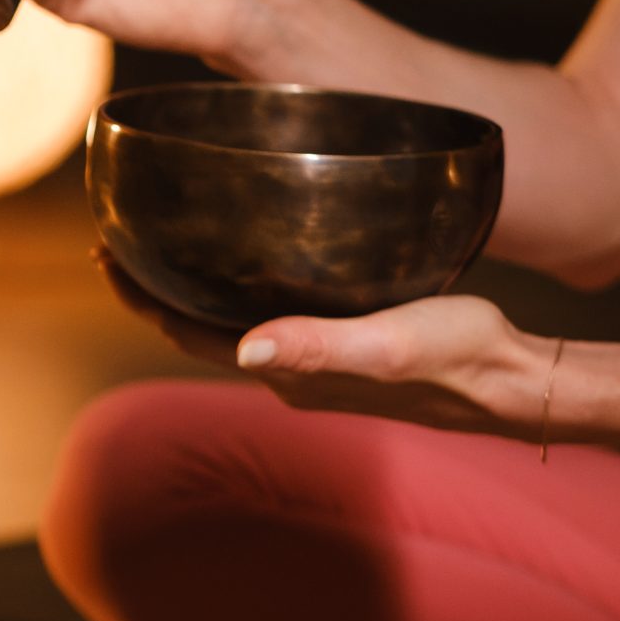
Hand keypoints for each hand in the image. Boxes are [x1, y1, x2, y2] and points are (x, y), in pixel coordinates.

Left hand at [95, 250, 552, 437]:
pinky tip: (248, 254)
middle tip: (117, 238)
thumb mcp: (387, 345)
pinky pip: (270, 314)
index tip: (105, 253)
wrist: (514, 382)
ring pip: (230, 322)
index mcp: (284, 372)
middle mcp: (288, 371)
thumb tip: (248, 350)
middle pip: (196, 328)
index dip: (142, 298)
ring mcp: (313, 361)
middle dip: (153, 289)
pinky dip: (239, 286)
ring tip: (164, 241)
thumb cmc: (458, 360)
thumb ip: (318, 346)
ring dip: (192, 288)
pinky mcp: (342, 343)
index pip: (188, 333)